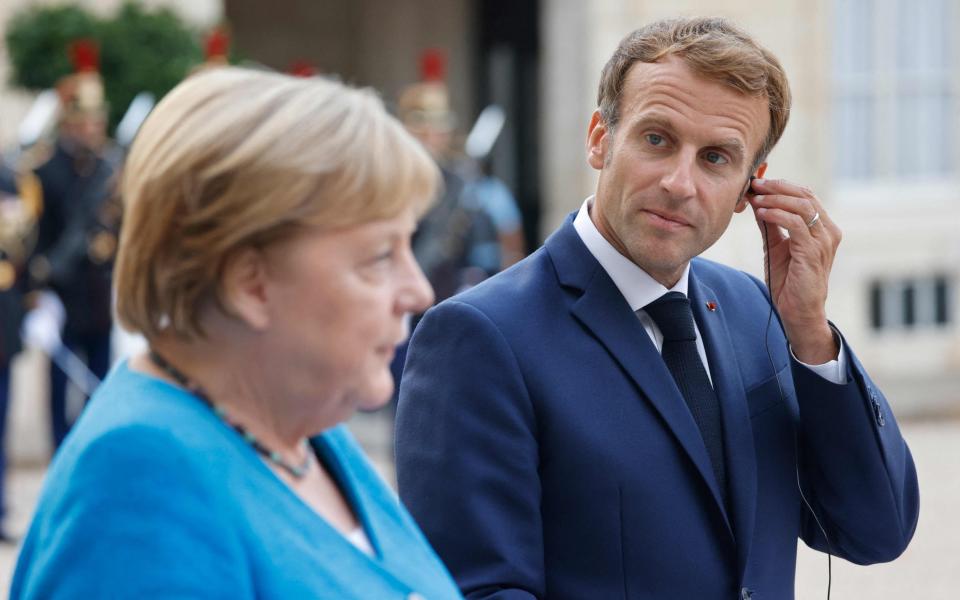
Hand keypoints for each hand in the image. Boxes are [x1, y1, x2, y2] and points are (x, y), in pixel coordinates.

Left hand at [748, 178, 840, 363]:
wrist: (798, 311)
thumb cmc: (790, 280)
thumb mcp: (777, 246)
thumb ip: (772, 224)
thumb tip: (758, 201)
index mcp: (823, 228)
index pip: (806, 195)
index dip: (782, 185)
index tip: (758, 183)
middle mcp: (828, 232)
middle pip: (805, 195)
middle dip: (777, 187)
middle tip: (755, 184)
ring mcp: (823, 242)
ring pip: (802, 206)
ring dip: (775, 199)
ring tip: (755, 198)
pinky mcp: (812, 253)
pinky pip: (795, 225)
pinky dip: (777, 215)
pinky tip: (761, 213)